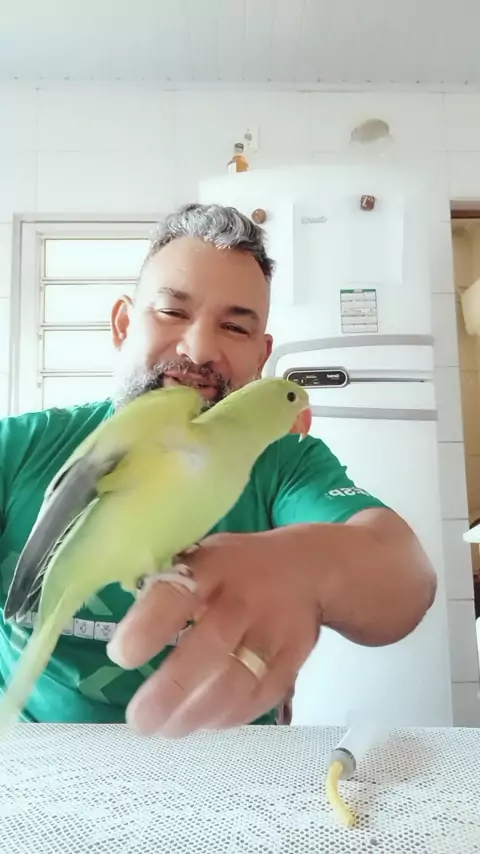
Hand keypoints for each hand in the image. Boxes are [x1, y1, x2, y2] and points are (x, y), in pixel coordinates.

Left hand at [107, 531, 320, 737]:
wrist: (308, 570)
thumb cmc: (237, 566)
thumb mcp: (201, 556)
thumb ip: (167, 587)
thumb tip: (123, 628)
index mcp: (212, 567)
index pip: (178, 594)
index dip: (149, 626)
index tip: (122, 655)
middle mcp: (245, 598)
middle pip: (211, 645)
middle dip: (171, 689)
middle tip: (140, 720)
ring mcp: (274, 631)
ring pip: (238, 680)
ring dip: (198, 713)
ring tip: (167, 729)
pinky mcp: (294, 659)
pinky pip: (262, 697)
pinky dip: (231, 717)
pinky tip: (205, 723)